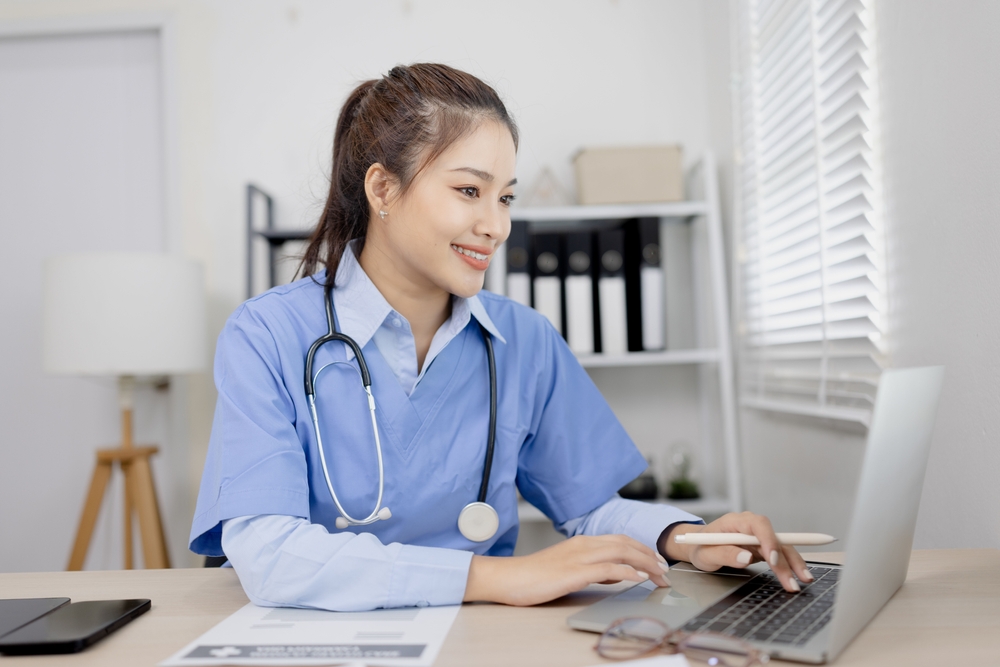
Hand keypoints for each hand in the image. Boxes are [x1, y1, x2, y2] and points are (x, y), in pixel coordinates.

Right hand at [463, 534, 670, 605]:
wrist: (508, 578)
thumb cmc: (534, 576)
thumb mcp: (568, 568)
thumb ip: (592, 568)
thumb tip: (614, 574)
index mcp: (582, 542)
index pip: (620, 540)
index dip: (642, 549)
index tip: (657, 562)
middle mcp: (584, 544)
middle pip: (626, 543)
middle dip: (650, 555)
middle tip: (666, 570)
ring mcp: (579, 557)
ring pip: (622, 552)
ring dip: (646, 563)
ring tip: (660, 575)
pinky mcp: (575, 572)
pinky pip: (608, 569)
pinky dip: (628, 571)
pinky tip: (638, 578)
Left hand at [665, 512, 812, 592]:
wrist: (698, 547)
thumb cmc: (700, 547)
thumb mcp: (706, 554)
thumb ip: (724, 554)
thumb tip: (746, 558)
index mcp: (735, 522)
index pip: (758, 525)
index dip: (768, 540)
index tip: (773, 559)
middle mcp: (750, 526)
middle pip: (774, 538)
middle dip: (786, 560)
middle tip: (793, 581)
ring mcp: (758, 536)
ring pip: (781, 547)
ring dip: (793, 564)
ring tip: (804, 581)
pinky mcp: (762, 547)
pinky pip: (779, 555)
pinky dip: (789, 566)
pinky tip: (799, 577)